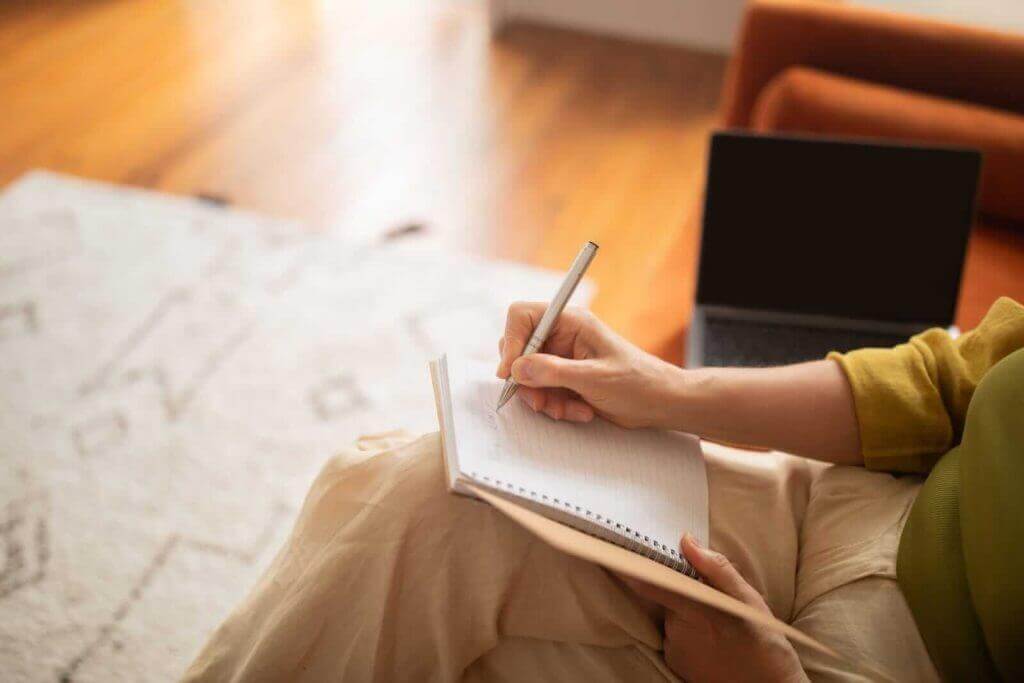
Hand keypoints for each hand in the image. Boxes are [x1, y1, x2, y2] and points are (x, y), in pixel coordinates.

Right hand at [496, 302, 685, 428]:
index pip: (523, 316)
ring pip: (528, 376)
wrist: (660, 403)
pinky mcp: (565, 378)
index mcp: (571, 321)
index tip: (511, 372)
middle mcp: (563, 335)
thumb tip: (517, 368)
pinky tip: (580, 411)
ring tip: (569, 410)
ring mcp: (562, 357)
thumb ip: (553, 372)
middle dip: (527, 380)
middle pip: (520, 349)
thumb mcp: (594, 378)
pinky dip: (555, 405)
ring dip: (543, 398)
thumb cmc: (638, 383)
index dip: (511, 342)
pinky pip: (543, 391)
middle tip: (541, 400)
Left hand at [627, 535, 806, 682]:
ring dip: (685, 614)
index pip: (650, 583)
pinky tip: (709, 641)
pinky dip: (686, 634)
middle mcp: (678, 629)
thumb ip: (715, 568)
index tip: (615, 550)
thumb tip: (686, 540)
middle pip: (666, 596)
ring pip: (670, 617)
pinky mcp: (674, 663)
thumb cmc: (763, 641)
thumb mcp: (746, 598)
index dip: (632, 567)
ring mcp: (674, 648)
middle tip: (707, 598)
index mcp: (696, 608)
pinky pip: (672, 637)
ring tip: (714, 625)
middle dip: (680, 590)